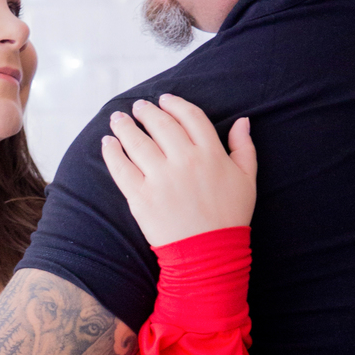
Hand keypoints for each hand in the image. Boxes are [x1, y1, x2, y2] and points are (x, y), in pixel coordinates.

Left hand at [101, 93, 256, 247]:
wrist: (209, 254)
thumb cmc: (230, 217)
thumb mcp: (247, 180)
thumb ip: (244, 148)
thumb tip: (242, 120)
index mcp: (211, 154)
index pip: (190, 117)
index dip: (175, 104)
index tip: (164, 100)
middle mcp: (185, 161)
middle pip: (161, 125)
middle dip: (146, 112)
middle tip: (138, 107)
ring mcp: (161, 178)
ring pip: (137, 142)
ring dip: (124, 126)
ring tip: (117, 119)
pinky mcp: (141, 196)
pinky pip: (121, 168)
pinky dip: (112, 152)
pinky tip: (107, 143)